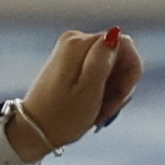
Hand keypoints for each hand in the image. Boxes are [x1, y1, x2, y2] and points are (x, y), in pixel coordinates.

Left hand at [19, 25, 139, 150]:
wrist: (33, 131)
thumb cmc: (61, 117)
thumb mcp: (88, 91)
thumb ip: (103, 60)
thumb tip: (115, 33)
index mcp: (79, 44)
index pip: (125, 45)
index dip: (130, 73)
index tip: (119, 98)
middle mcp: (75, 40)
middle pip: (119, 54)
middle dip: (121, 84)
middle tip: (108, 110)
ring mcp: (72, 51)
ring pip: (112, 65)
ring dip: (113, 90)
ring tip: (100, 111)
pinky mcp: (71, 62)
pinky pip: (100, 71)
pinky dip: (102, 89)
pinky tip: (95, 106)